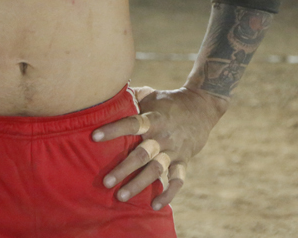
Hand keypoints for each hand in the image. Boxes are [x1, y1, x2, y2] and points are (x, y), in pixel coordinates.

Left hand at [92, 85, 226, 210]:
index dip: (114, 129)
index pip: (133, 123)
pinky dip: (169, 193)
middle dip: (124, 169)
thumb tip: (107, 93)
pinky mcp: (184, 160)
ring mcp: (174, 149)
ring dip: (139, 183)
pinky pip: (178, 179)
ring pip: (156, 169)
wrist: (202, 106)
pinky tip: (155, 204)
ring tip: (122, 196)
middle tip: (107, 182)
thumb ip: (132, 96)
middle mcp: (163, 135)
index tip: (94, 136)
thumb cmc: (169, 101)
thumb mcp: (152, 95)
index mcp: (154, 118)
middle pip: (143, 154)